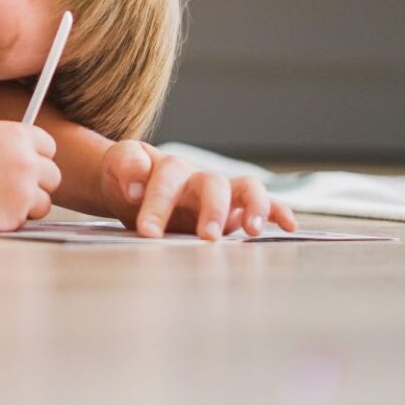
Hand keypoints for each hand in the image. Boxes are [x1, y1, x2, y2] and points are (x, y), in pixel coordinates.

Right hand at [0, 120, 60, 232]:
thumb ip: (2, 141)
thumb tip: (14, 149)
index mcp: (16, 136)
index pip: (49, 145)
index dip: (37, 155)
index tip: (28, 163)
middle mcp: (27, 162)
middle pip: (53, 175)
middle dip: (38, 182)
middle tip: (17, 187)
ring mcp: (23, 192)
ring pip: (44, 203)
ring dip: (29, 205)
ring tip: (1, 203)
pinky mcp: (14, 219)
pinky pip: (24, 221)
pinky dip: (10, 220)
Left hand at [98, 140, 297, 240]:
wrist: (132, 185)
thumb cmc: (126, 180)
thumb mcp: (116, 170)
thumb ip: (123, 167)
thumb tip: (135, 182)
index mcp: (167, 168)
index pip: (167, 178)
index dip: (158, 203)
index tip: (147, 232)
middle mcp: (198, 177)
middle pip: (212, 183)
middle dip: (212, 209)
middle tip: (205, 237)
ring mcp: (220, 192)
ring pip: (245, 188)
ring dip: (253, 206)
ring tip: (252, 231)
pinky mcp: (234, 208)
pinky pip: (263, 203)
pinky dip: (277, 211)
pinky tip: (288, 226)